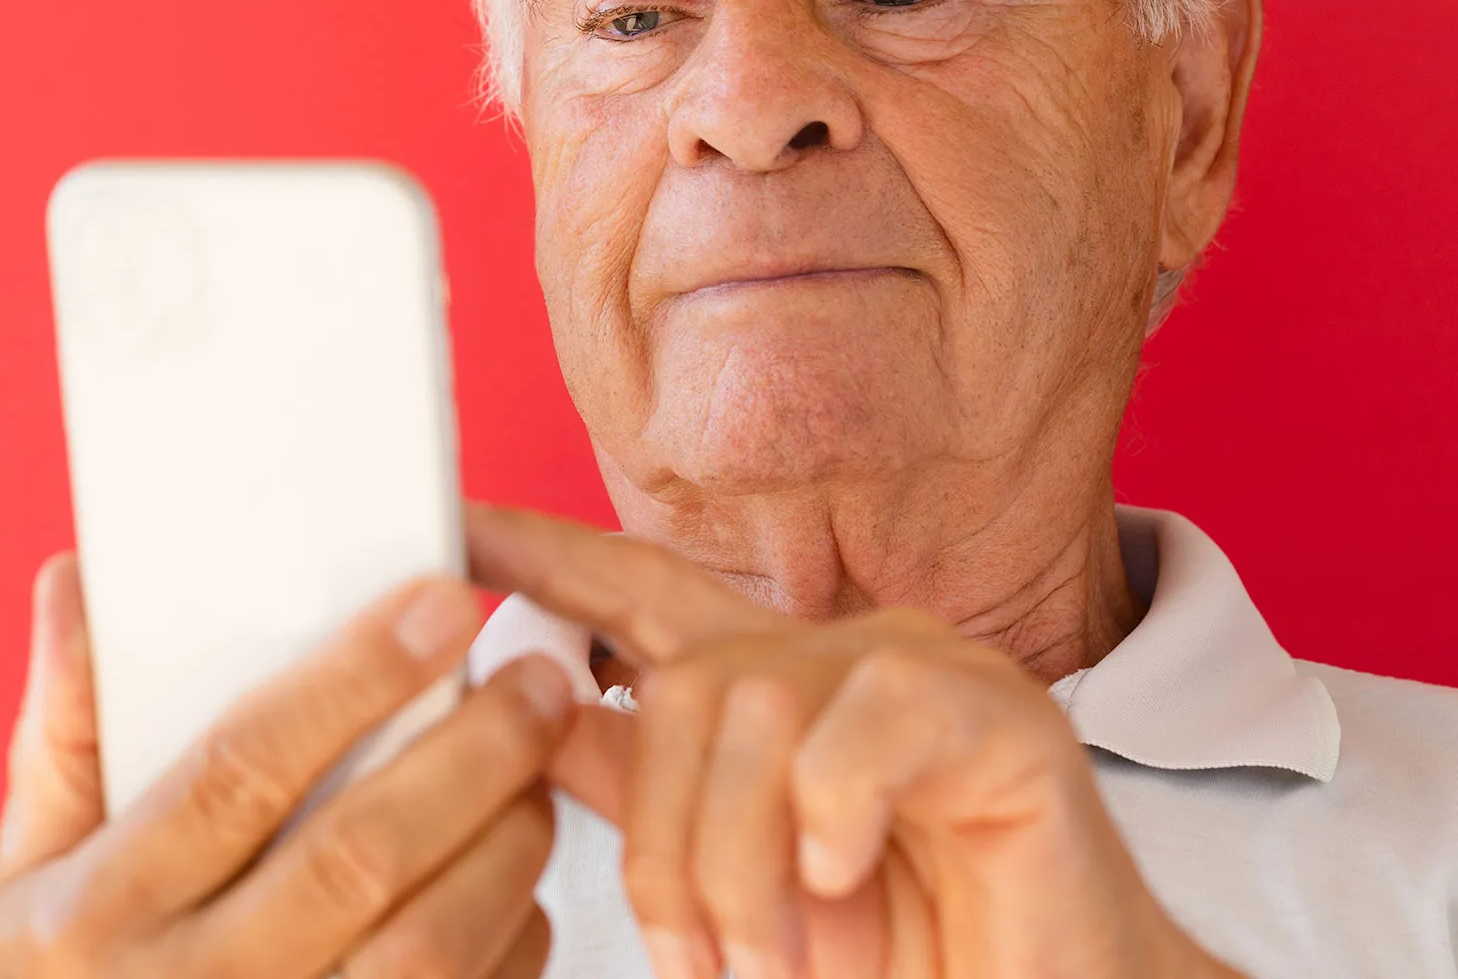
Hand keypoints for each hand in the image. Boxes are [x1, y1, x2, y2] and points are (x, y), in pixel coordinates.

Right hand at [0, 553, 569, 977]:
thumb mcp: (30, 870)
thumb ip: (67, 728)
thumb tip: (75, 582)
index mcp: (101, 910)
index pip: (239, 770)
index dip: (351, 681)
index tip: (441, 601)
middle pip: (358, 856)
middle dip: (470, 757)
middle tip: (536, 684)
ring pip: (429, 945)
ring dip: (505, 845)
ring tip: (535, 774)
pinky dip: (511, 935)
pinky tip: (515, 881)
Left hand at [467, 503, 1243, 978]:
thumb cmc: (901, 955)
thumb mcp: (738, 885)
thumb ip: (645, 797)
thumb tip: (537, 727)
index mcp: (774, 689)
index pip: (639, 591)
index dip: (544, 554)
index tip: (454, 522)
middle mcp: (842, 658)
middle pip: (683, 683)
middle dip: (663, 845)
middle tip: (704, 964)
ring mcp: (927, 673)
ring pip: (757, 707)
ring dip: (745, 865)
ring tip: (780, 956)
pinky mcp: (1003, 715)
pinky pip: (871, 724)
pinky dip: (837, 819)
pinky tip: (848, 885)